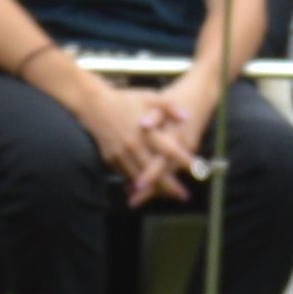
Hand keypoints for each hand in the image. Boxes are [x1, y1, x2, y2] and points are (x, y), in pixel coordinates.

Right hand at [109, 78, 209, 202]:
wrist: (95, 105)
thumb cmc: (125, 99)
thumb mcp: (149, 97)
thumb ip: (169, 107)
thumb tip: (187, 117)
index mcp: (146, 131)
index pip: (169, 150)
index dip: (184, 161)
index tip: (197, 171)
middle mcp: (134, 145)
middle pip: (155, 171)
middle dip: (170, 186)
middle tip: (183, 195)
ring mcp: (121, 154)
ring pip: (139, 178)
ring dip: (154, 189)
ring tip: (168, 196)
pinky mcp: (111, 159)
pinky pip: (126, 175)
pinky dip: (136, 184)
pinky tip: (146, 190)